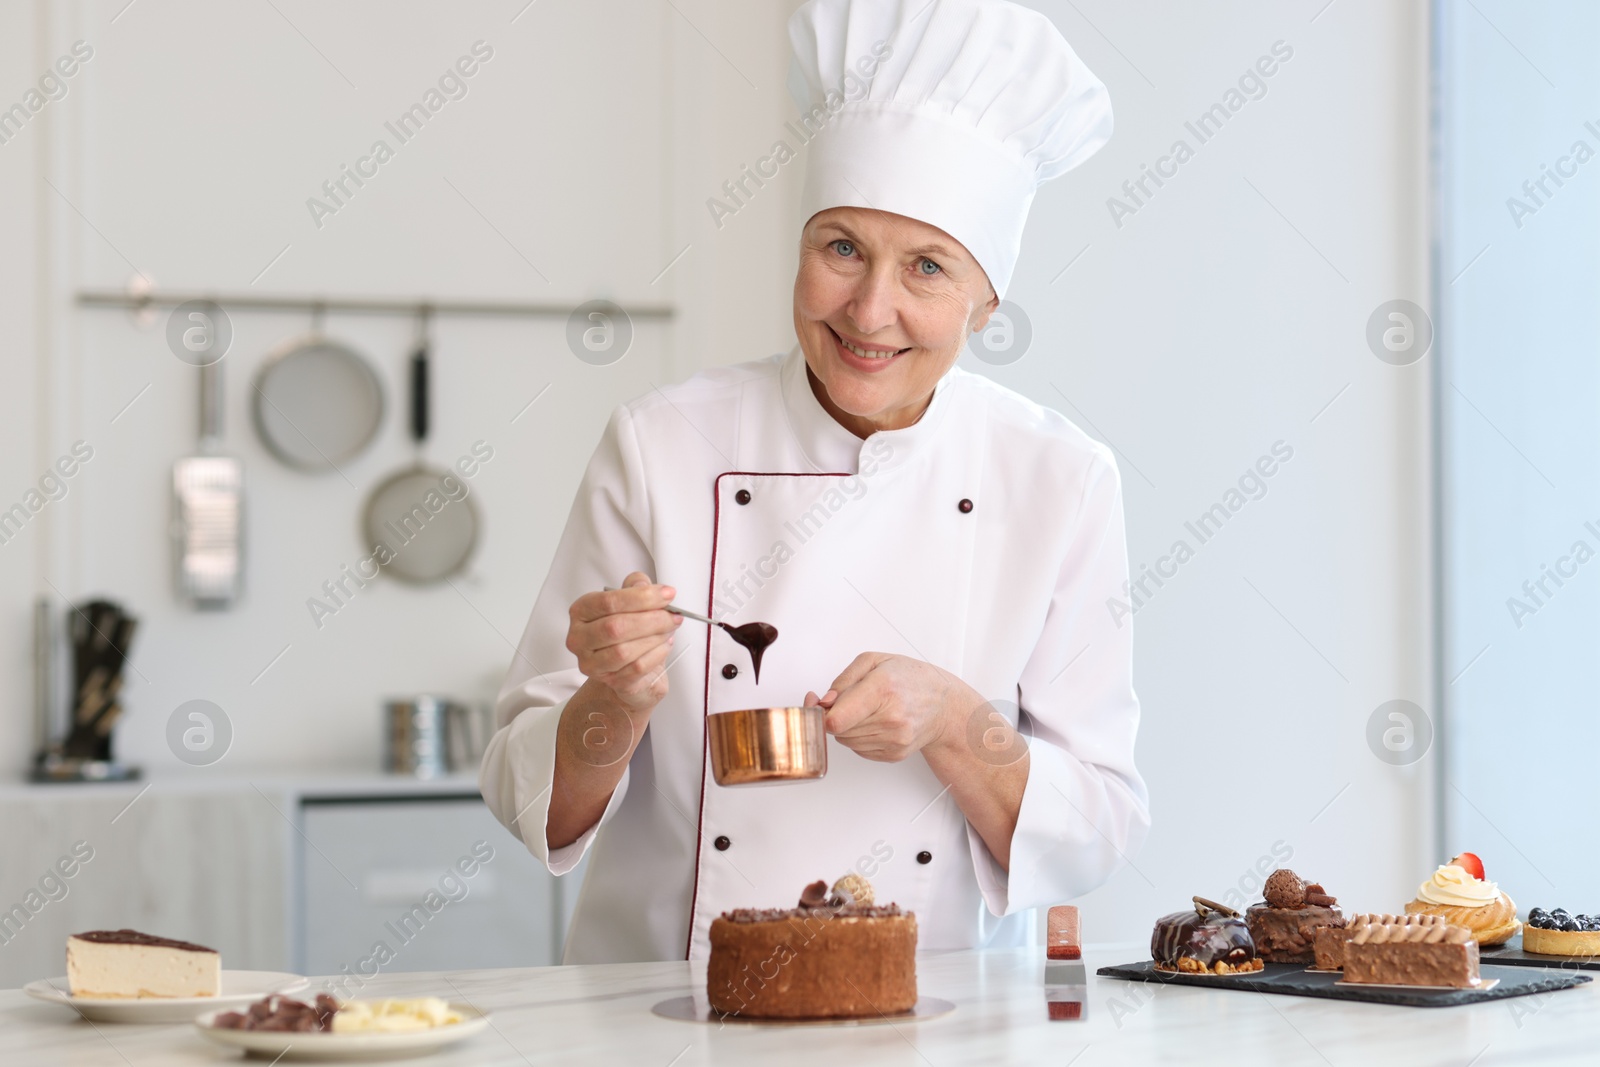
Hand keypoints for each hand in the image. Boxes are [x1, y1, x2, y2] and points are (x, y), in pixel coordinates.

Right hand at [566, 572, 682, 713]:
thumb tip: (645, 585)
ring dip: (654, 638)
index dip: (641, 597)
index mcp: (581, 612)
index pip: (608, 602)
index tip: (667, 594)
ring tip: (669, 630)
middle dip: (651, 619)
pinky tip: (664, 645)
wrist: (629, 668)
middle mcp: (579, 639)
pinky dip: (656, 654)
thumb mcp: (631, 603)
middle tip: (673, 615)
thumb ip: (636, 587)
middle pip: (616, 627)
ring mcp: (592, 664)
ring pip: (624, 651)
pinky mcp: (610, 682)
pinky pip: (636, 668)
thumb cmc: (628, 632)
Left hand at [805, 652, 973, 762]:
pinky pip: (859, 750)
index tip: (821, 704)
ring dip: (847, 728)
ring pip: (846, 742)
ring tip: (866, 710)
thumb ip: (843, 680)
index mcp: (882, 689)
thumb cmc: (910, 679)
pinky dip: (859, 737)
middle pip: (837, 731)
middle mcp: (890, 719)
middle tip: (846, 702)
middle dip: (834, 716)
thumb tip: (824, 702)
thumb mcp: (874, 661)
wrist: (943, 705)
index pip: (836, 720)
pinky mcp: (894, 754)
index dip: (821, 713)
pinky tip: (875, 722)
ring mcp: (894, 740)